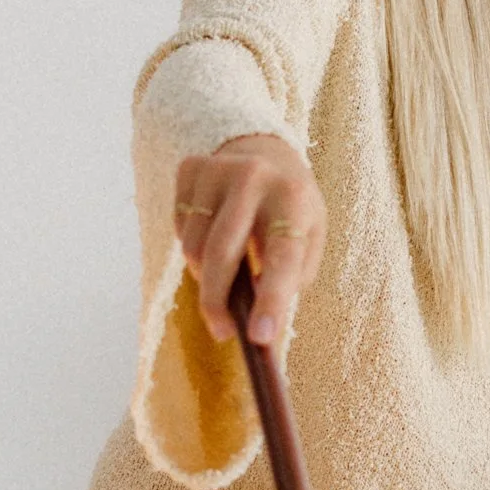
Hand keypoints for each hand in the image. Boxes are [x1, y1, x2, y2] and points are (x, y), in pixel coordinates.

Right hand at [174, 135, 327, 347]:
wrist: (265, 152)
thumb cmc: (291, 209)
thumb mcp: (309, 238)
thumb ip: (290, 278)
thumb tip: (259, 324)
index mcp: (294, 197)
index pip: (282, 256)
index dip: (271, 300)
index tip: (259, 338)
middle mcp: (254, 177)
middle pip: (223, 253)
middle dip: (218, 302)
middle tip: (223, 331)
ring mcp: (217, 169)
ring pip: (194, 247)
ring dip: (207, 275)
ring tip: (227, 270)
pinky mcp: (189, 169)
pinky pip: (179, 230)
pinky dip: (193, 247)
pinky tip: (213, 234)